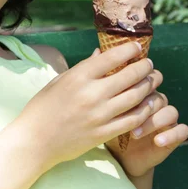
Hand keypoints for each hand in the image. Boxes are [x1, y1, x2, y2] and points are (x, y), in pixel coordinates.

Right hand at [15, 42, 157, 170]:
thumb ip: (83, 68)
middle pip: (129, 76)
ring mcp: (99, 115)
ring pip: (135, 97)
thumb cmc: (42, 108)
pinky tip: (147, 104)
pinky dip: (144, 110)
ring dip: (148, 86)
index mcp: (78, 77)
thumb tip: (101, 53)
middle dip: (144, 67)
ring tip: (153, 80)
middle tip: (149, 64)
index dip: (128, 50)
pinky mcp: (104, 134)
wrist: (35, 141)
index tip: (136, 46)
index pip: (111, 58)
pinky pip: (132, 120)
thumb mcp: (59, 82)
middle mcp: (91, 94)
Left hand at [103, 56, 187, 176]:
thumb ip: (103, 80)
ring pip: (169, 109)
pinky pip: (181, 130)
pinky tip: (157, 141)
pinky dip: (171, 134)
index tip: (118, 86)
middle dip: (146, 98)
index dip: (138, 77)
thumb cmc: (106, 125)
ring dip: (154, 119)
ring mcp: (165, 117)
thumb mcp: (102, 103)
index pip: (145, 75)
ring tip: (135, 132)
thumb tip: (97, 51)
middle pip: (158, 90)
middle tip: (130, 110)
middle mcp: (154, 99)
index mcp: (139, 88)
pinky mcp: (172, 135)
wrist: (118, 155)